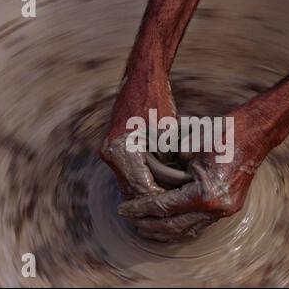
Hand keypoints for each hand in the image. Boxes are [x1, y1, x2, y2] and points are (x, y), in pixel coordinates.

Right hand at [101, 72, 175, 198]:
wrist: (140, 77)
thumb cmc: (156, 100)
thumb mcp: (167, 133)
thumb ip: (169, 162)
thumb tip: (175, 189)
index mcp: (120, 150)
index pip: (141, 188)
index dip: (160, 200)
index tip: (178, 207)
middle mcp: (110, 153)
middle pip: (132, 190)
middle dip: (153, 201)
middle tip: (176, 211)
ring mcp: (110, 151)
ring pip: (129, 184)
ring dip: (148, 193)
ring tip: (171, 202)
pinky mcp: (115, 149)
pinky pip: (129, 173)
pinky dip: (144, 181)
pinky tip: (162, 186)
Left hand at [117, 115, 271, 241]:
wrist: (254, 133)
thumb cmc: (220, 134)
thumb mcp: (188, 147)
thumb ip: (168, 171)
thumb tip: (149, 185)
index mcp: (206, 195)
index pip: (164, 207)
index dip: (140, 208)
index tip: (123, 209)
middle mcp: (216, 209)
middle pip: (174, 225)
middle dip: (149, 224)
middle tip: (130, 220)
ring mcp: (224, 211)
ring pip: (188, 229)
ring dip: (165, 230)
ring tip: (145, 227)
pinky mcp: (228, 208)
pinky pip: (199, 223)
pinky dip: (181, 225)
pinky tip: (168, 223)